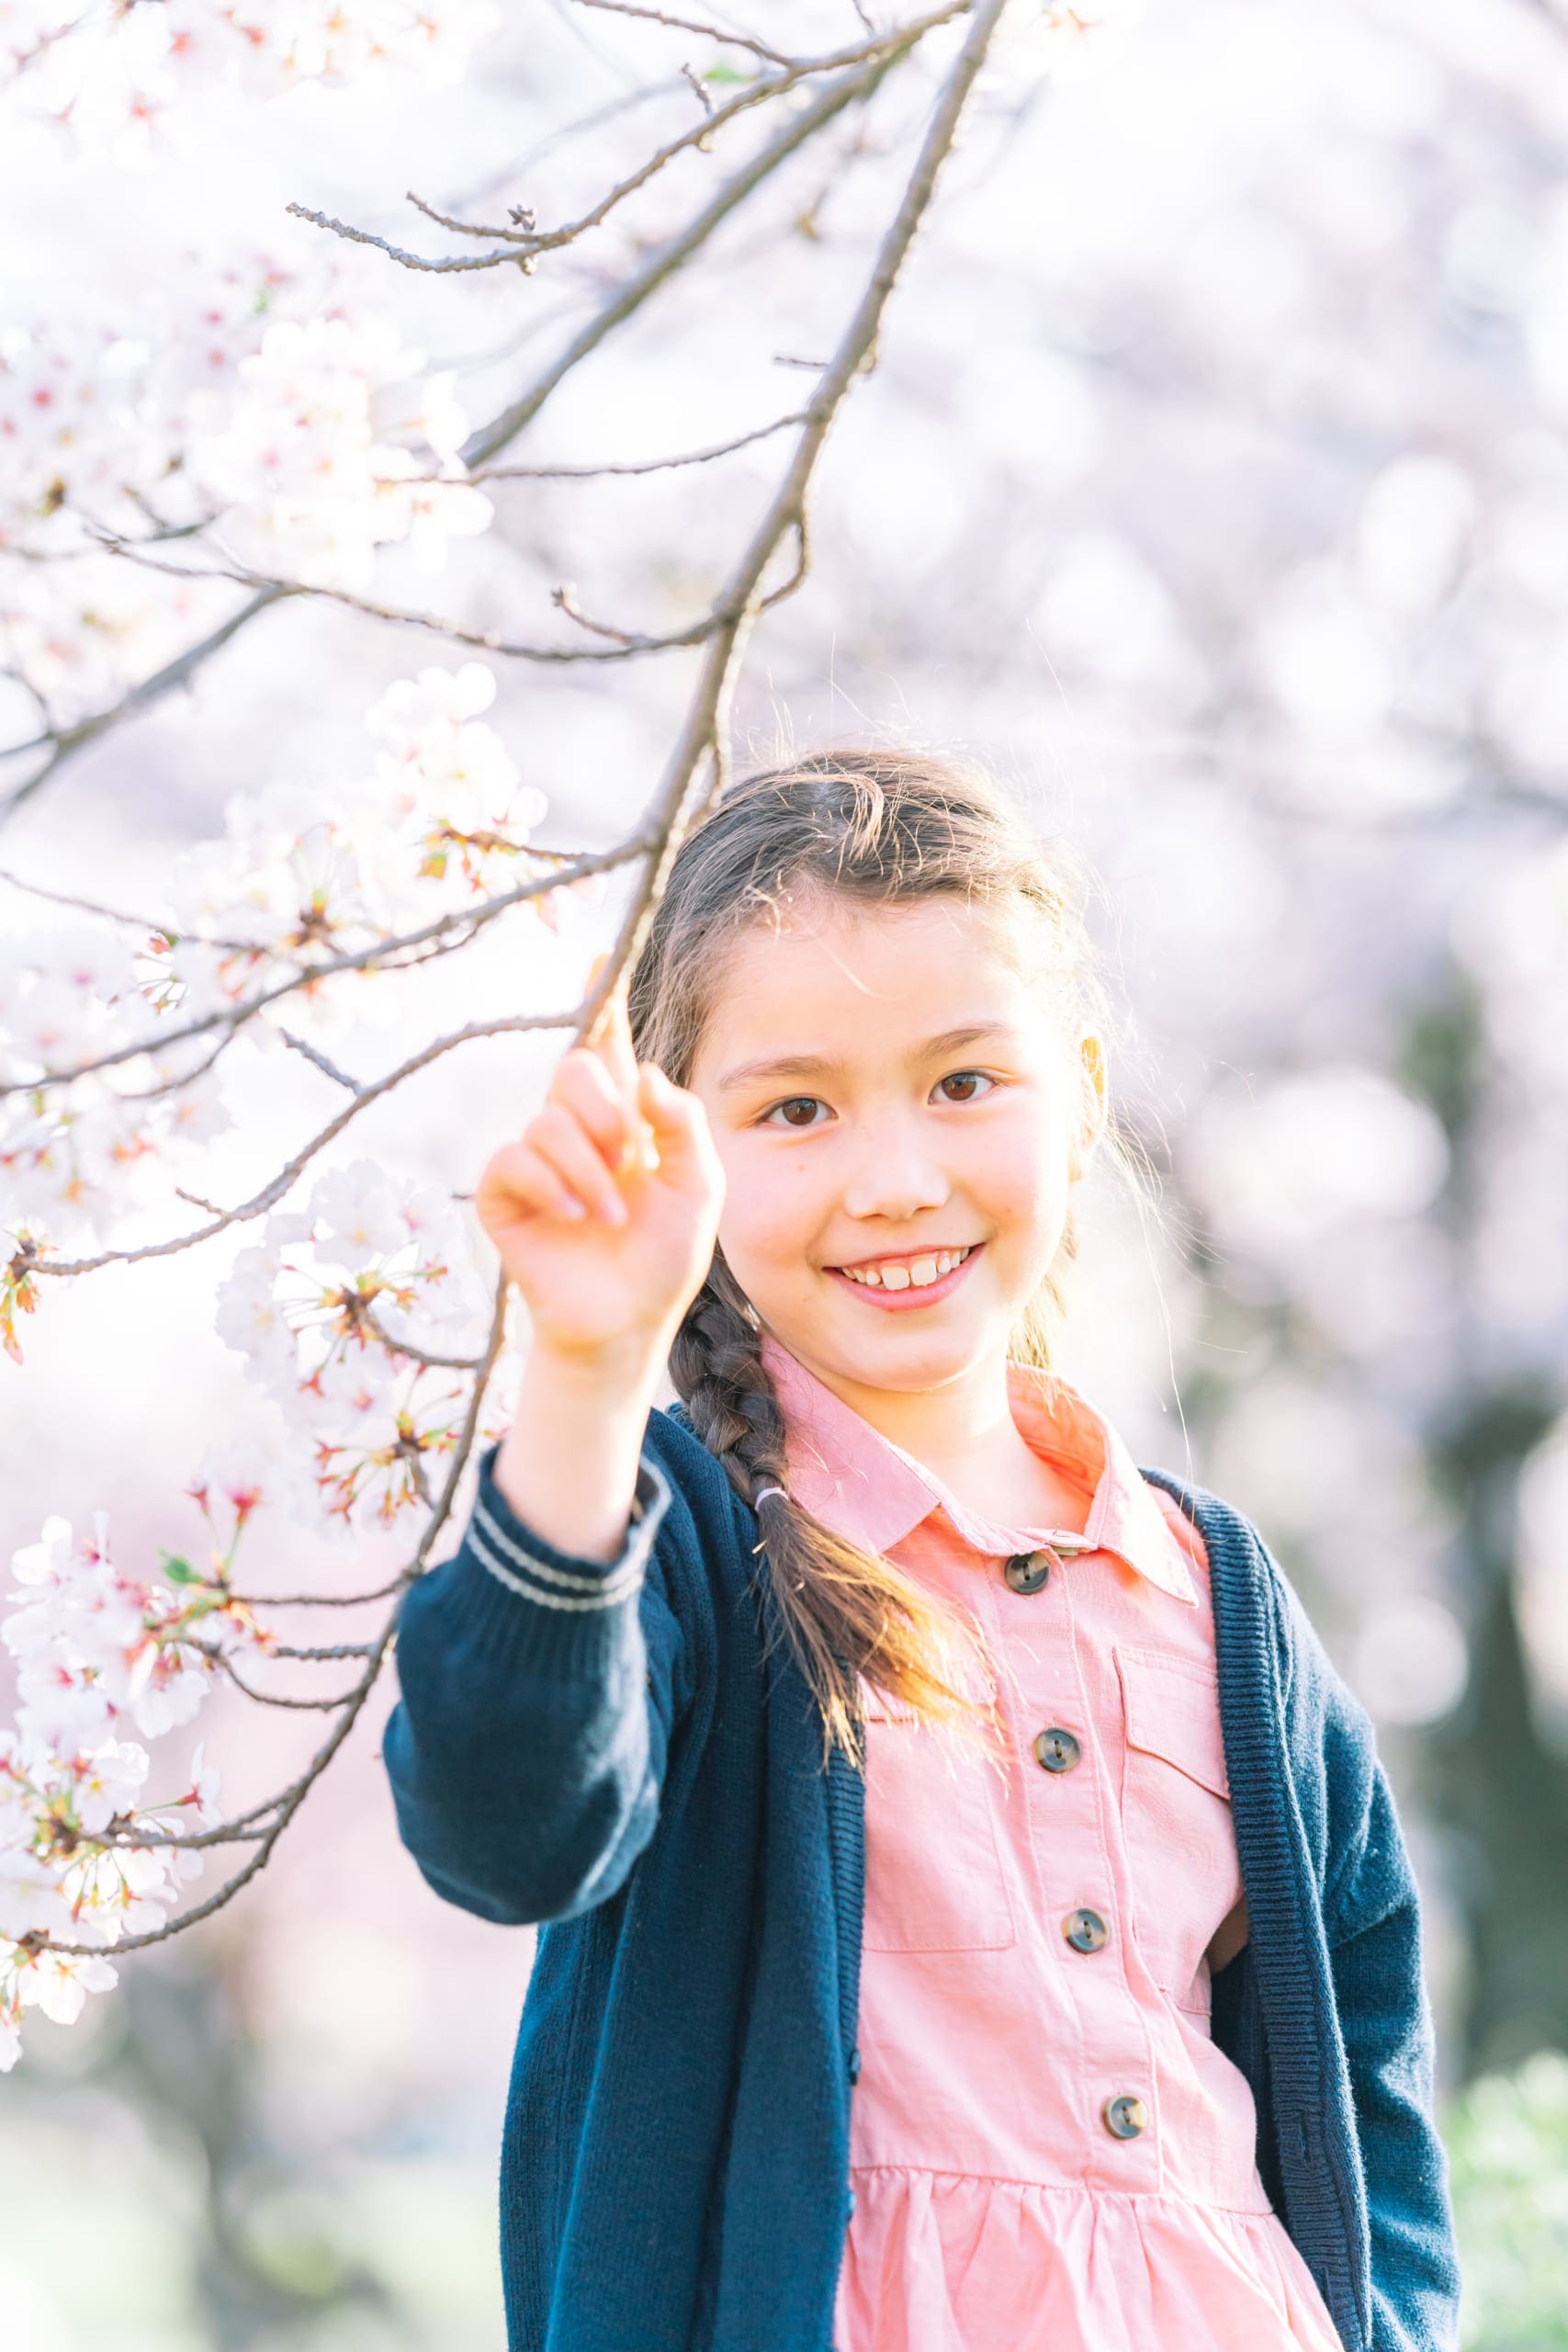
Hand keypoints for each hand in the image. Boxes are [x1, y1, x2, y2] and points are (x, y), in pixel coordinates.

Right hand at [475, 977, 724, 1367]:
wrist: (628, 1321)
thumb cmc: (663, 1255)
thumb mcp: (699, 1186)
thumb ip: (681, 1125)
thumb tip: (643, 1076)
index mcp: (625, 1118)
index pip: (609, 1047)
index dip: (600, 998)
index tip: (600, 949)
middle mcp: (577, 1128)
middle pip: (573, 1069)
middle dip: (603, 1109)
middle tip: (627, 1157)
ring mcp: (537, 1160)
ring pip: (547, 1122)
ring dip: (589, 1171)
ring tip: (611, 1218)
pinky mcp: (505, 1194)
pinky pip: (514, 1161)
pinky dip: (552, 1187)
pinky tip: (576, 1219)